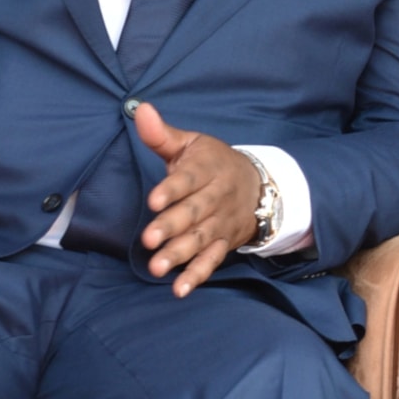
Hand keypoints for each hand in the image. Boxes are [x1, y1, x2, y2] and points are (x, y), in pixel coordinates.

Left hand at [136, 103, 260, 295]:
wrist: (258, 184)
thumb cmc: (213, 162)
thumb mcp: (192, 143)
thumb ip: (162, 134)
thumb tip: (140, 110)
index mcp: (207, 169)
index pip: (189, 179)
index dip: (172, 189)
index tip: (153, 199)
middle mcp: (216, 197)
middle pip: (194, 212)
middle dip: (172, 226)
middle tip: (149, 240)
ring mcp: (221, 223)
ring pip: (201, 239)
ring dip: (180, 254)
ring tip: (157, 268)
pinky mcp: (224, 243)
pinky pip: (212, 261)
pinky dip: (197, 275)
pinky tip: (179, 289)